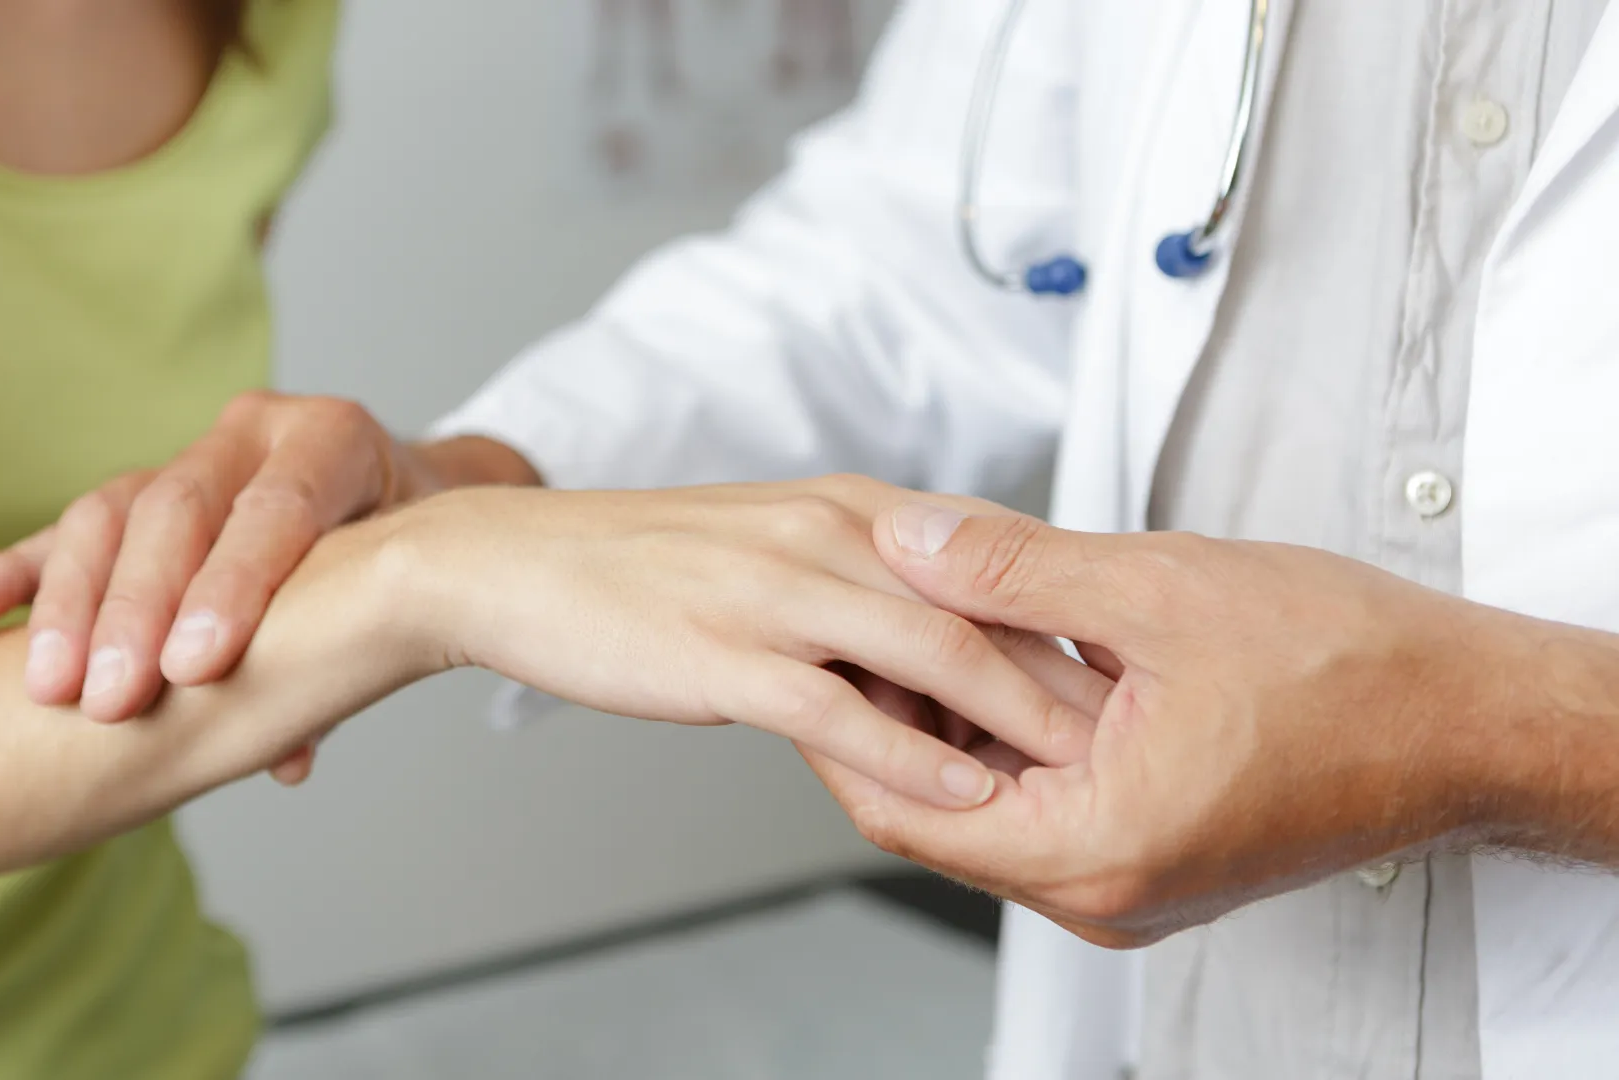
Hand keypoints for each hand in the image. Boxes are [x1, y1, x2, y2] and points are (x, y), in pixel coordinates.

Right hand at [0, 391, 534, 783]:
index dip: (234, 587)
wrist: (397, 496)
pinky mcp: (139, 489)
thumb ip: (348, 653)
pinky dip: (17, 569)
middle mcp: (253, 434)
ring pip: (111, 515)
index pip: (275, 512)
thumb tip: (290, 756)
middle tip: (111, 699)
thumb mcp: (406, 586)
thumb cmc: (406, 552)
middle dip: (139, 610)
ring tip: (45, 686)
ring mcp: (189, 455)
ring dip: (72, 604)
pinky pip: (69, 529)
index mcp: (331, 441)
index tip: (195, 668)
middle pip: (179, 511)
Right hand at [368, 476, 1101, 809]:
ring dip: (1013, 715)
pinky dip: (915, 756)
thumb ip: (859, 578)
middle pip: (979, 602)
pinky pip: (842, 711)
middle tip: (1137, 728)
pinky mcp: (729, 656)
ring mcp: (777, 593)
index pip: (984, 558)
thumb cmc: (644, 565)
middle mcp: (826, 534)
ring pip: (930, 652)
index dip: (1061, 617)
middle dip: (1063, 669)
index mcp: (848, 508)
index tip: (1123, 671)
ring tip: (1081, 771)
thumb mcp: (772, 546)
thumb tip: (934, 630)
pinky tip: (963, 795)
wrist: (519, 564)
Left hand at [805, 502, 1529, 947]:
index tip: (813, 646)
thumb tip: (908, 541)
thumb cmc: (1354, 672)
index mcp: (1095, 848)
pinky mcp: (1155, 849)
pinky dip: (1013, 730)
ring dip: (953, 714)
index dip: (839, 719)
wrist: (1471, 719)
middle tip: (856, 615)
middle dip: (892, 708)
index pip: (900, 809)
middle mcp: (1105, 888)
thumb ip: (1014, 569)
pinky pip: (1047, 798)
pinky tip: (1003, 648)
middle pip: (937, 810)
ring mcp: (1131, 878)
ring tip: (923, 616)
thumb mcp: (1158, 590)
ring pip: (991, 801)